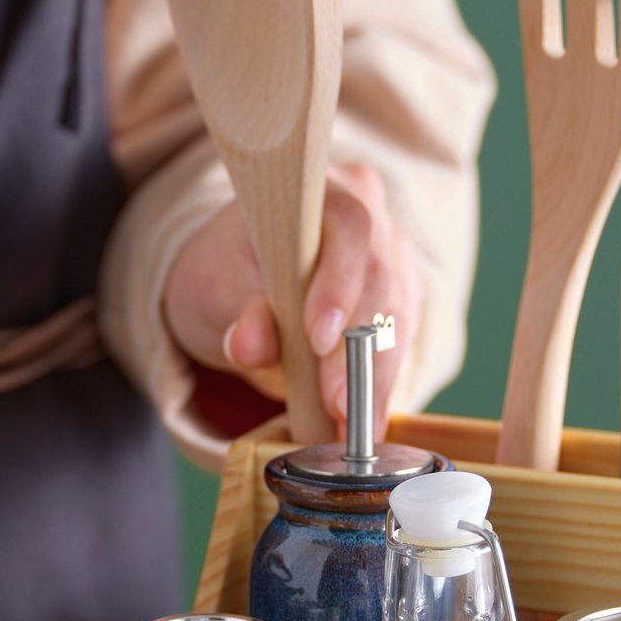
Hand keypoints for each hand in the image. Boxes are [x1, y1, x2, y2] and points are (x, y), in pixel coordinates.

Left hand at [162, 164, 420, 432]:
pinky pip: (400, 345)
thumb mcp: (218, 286)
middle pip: (379, 281)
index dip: (338, 283)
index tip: (317, 339)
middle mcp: (371, 215)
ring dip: (375, 380)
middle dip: (357, 352)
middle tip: (336, 407)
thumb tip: (248, 344)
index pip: (348, 228)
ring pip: (398, 319)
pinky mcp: (402, 300)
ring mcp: (393, 257)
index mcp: (323, 191)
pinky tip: (365, 421)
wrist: (243, 276)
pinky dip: (381, 386)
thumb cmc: (230, 268)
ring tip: (352, 429)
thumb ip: (239, 311)